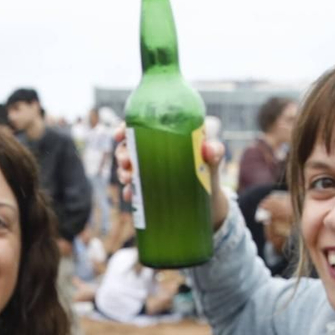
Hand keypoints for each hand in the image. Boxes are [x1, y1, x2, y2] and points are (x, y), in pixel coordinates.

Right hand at [115, 129, 229, 227]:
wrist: (210, 208)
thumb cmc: (211, 179)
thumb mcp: (213, 165)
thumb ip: (215, 154)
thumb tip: (208, 149)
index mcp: (168, 138)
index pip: (142, 126)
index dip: (126, 127)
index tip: (119, 134)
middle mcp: (156, 153)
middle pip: (130, 146)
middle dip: (122, 153)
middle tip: (127, 163)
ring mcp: (149, 171)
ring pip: (128, 166)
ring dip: (122, 171)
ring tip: (128, 180)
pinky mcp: (148, 190)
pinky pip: (132, 188)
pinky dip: (128, 191)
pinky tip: (130, 196)